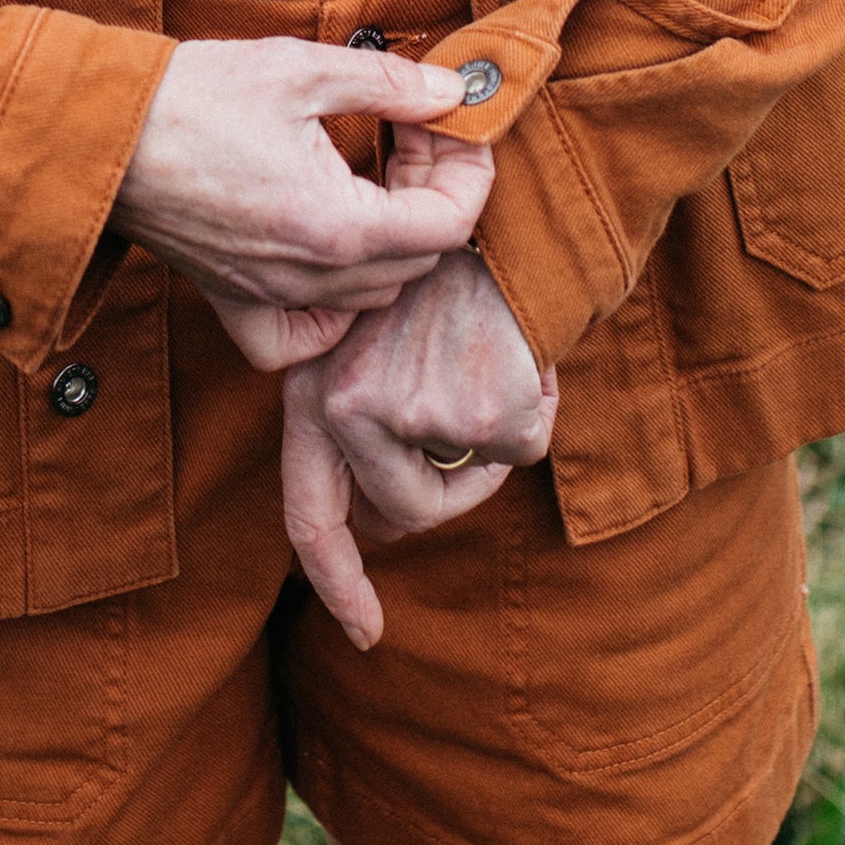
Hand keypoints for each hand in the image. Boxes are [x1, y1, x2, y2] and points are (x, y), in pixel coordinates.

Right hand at [111, 40, 491, 367]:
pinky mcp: (232, 299)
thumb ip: (388, 85)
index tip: (456, 129)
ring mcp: (269, 295)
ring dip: (394, 240)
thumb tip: (451, 94)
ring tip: (377, 175)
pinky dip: (330, 312)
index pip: (449, 226)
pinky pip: (300, 338)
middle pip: (418, 261)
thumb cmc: (191, 97)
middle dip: (434, 195)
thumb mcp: (299, 69)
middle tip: (414, 133)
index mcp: (335, 223)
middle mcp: (308, 276)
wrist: (101, 134)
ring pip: (372, 295)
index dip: (470, 173)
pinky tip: (329, 257)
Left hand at [282, 232, 557, 650]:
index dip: (338, 580)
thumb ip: (361, 422)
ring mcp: (409, 412)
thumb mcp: (368, 338)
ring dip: (491, 446)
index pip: (310, 514)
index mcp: (313, 391)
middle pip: (400, 514)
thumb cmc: (438, 278)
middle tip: (473, 426)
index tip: (366, 633)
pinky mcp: (474, 408)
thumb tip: (384, 514)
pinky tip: (521, 354)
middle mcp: (346, 406)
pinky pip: (519, 450)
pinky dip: (533, 412)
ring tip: (491, 367)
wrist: (494, 210)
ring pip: (464, 484)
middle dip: (445, 487)